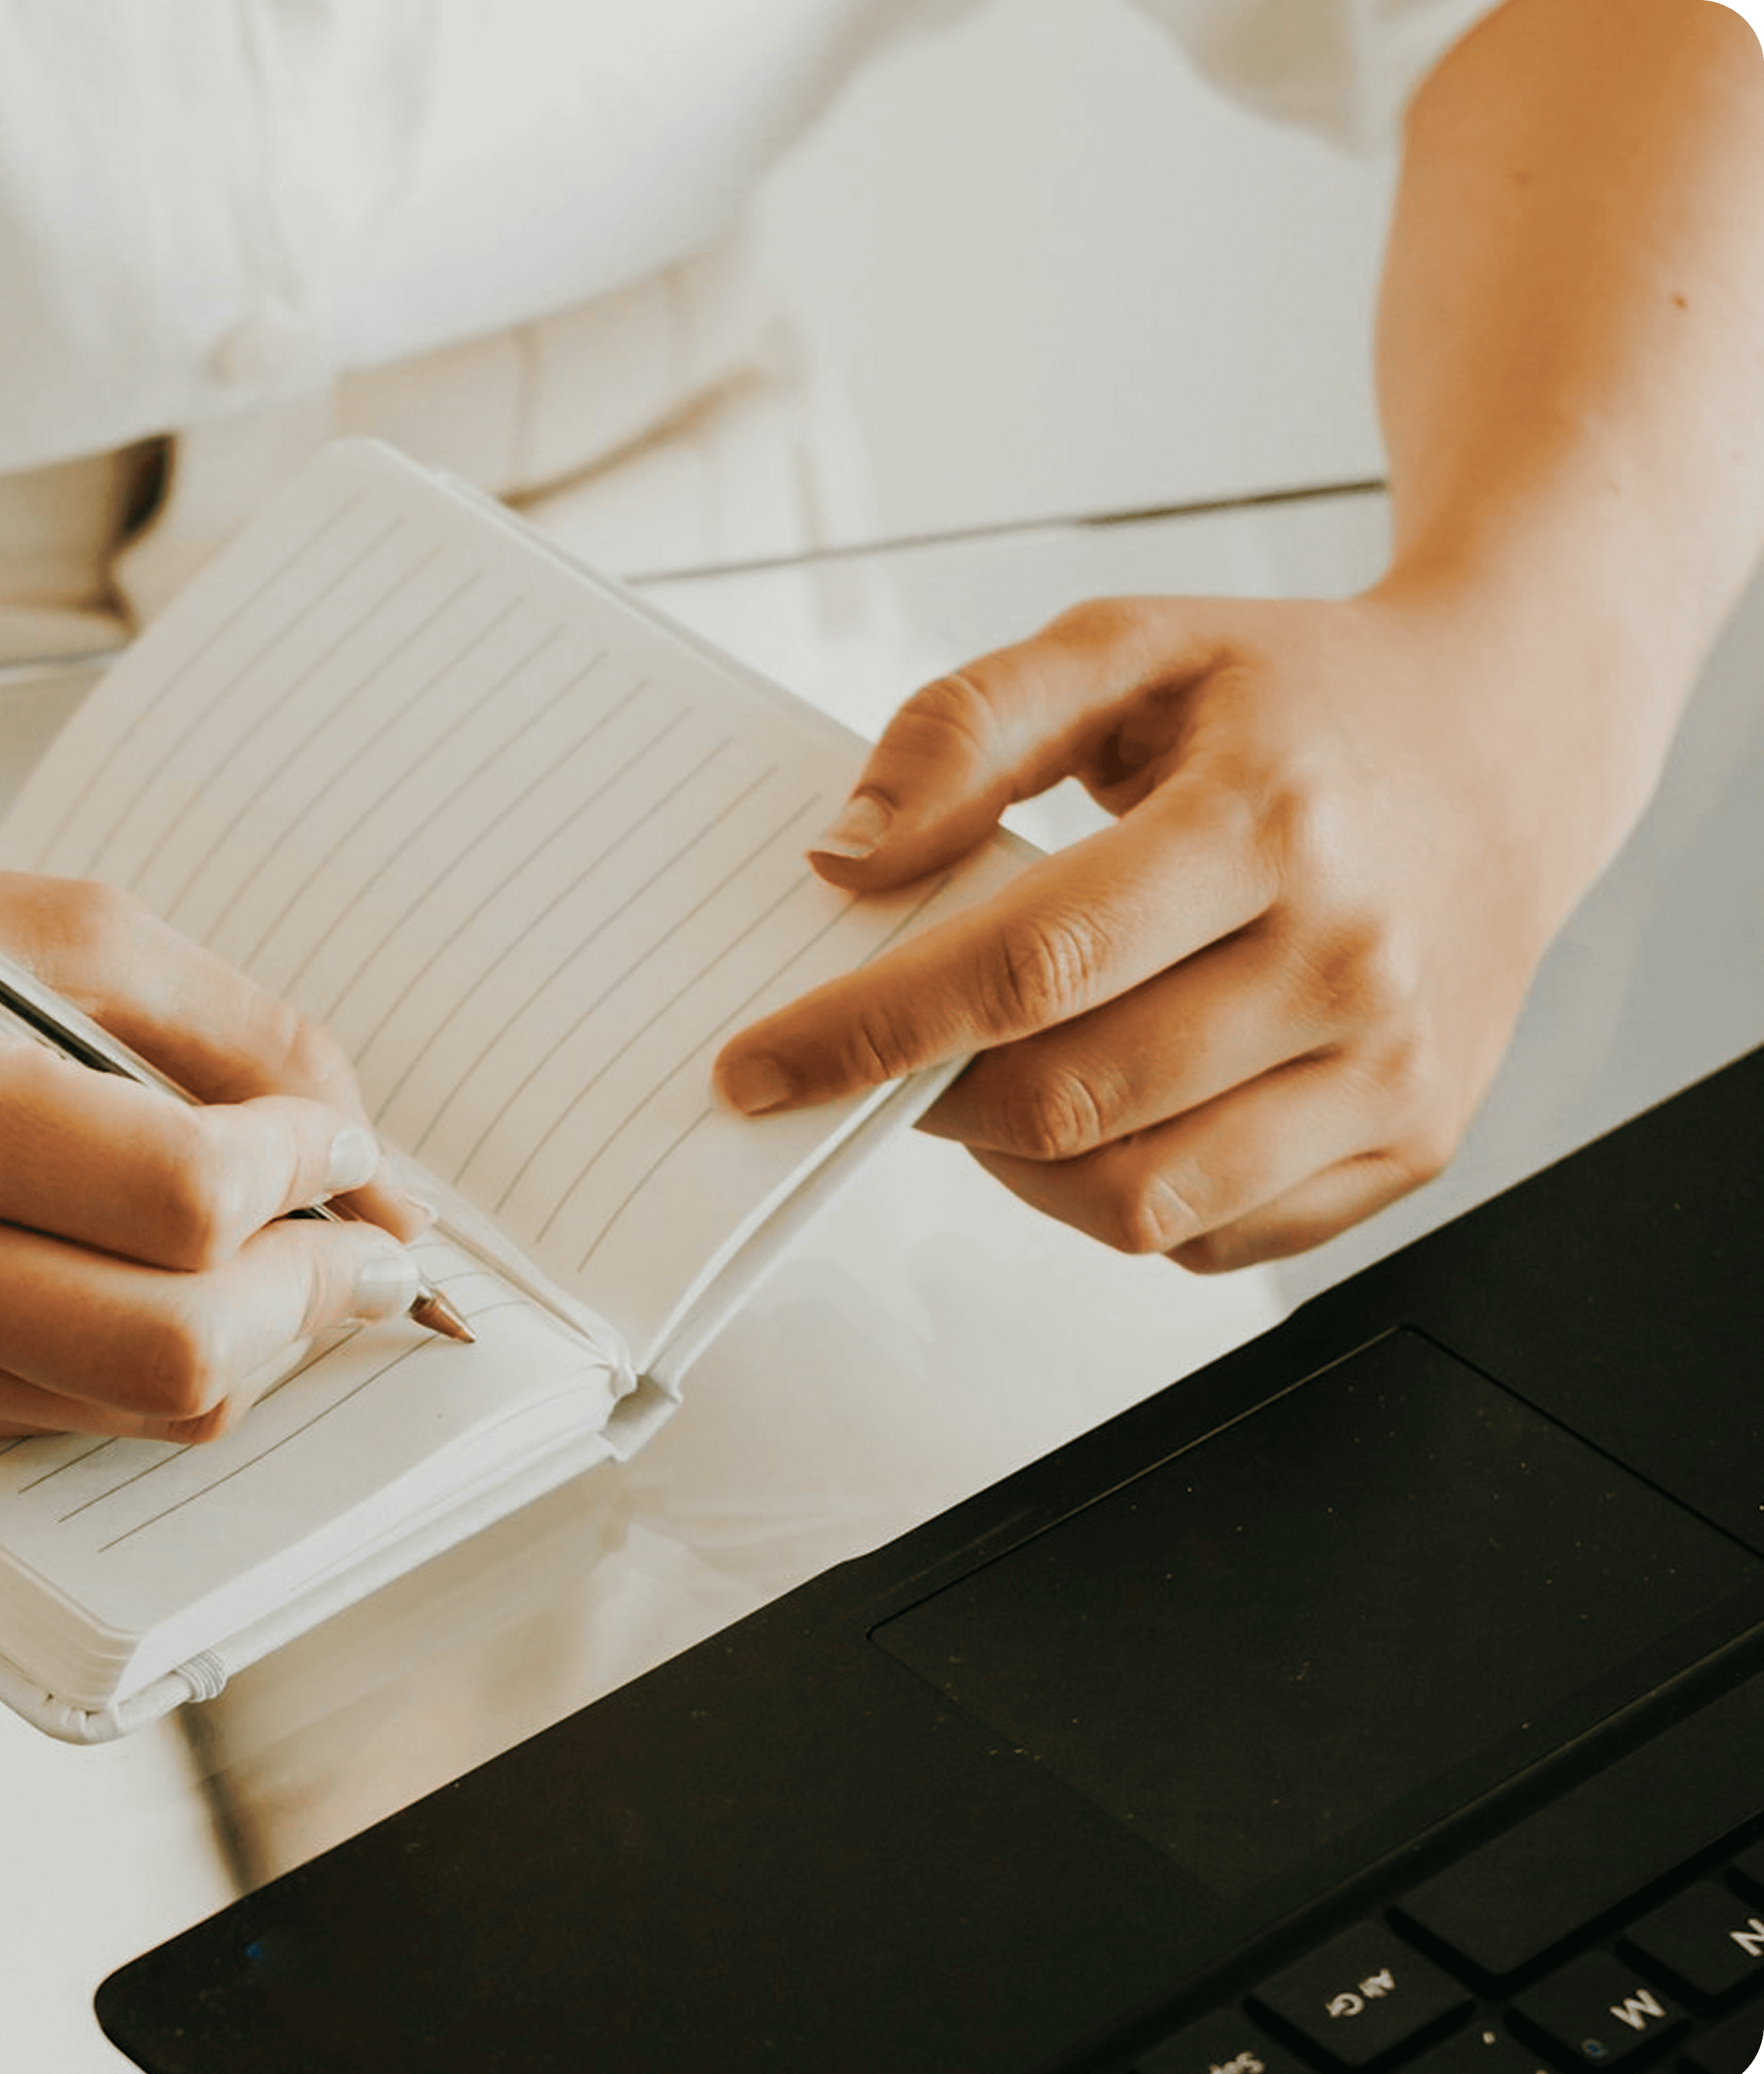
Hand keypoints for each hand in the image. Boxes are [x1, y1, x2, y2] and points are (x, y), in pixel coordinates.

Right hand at [0, 847, 428, 1441]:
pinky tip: (159, 1284)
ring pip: (142, 1414)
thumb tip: (366, 1161)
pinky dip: (150, 1364)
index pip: (181, 1199)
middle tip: (355, 1237)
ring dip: (252, 1344)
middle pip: (179, 1351)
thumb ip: (229, 1033)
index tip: (340, 1141)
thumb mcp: (43, 923)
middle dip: (313, 1297)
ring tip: (272, 1257)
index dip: (308, 1175)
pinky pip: (69, 1420)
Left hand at [711, 585, 1667, 1269]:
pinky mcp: (1413, 1142)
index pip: (1028, 966)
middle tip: (870, 1059)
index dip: (870, 1029)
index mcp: (1269, 821)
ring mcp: (1393, 1068)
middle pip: (1072, 1099)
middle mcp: (1348, 958)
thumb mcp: (1130, 645)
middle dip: (926, 1096)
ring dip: (1014, 1161)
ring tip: (986, 1078)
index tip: (754, 1068)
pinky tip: (1101, 1108)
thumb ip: (966, 724)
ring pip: (1138, 1198)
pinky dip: (1116, 1198)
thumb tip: (844, 851)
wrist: (1509, 739)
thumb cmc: (1297, 697)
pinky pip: (1211, 1238)